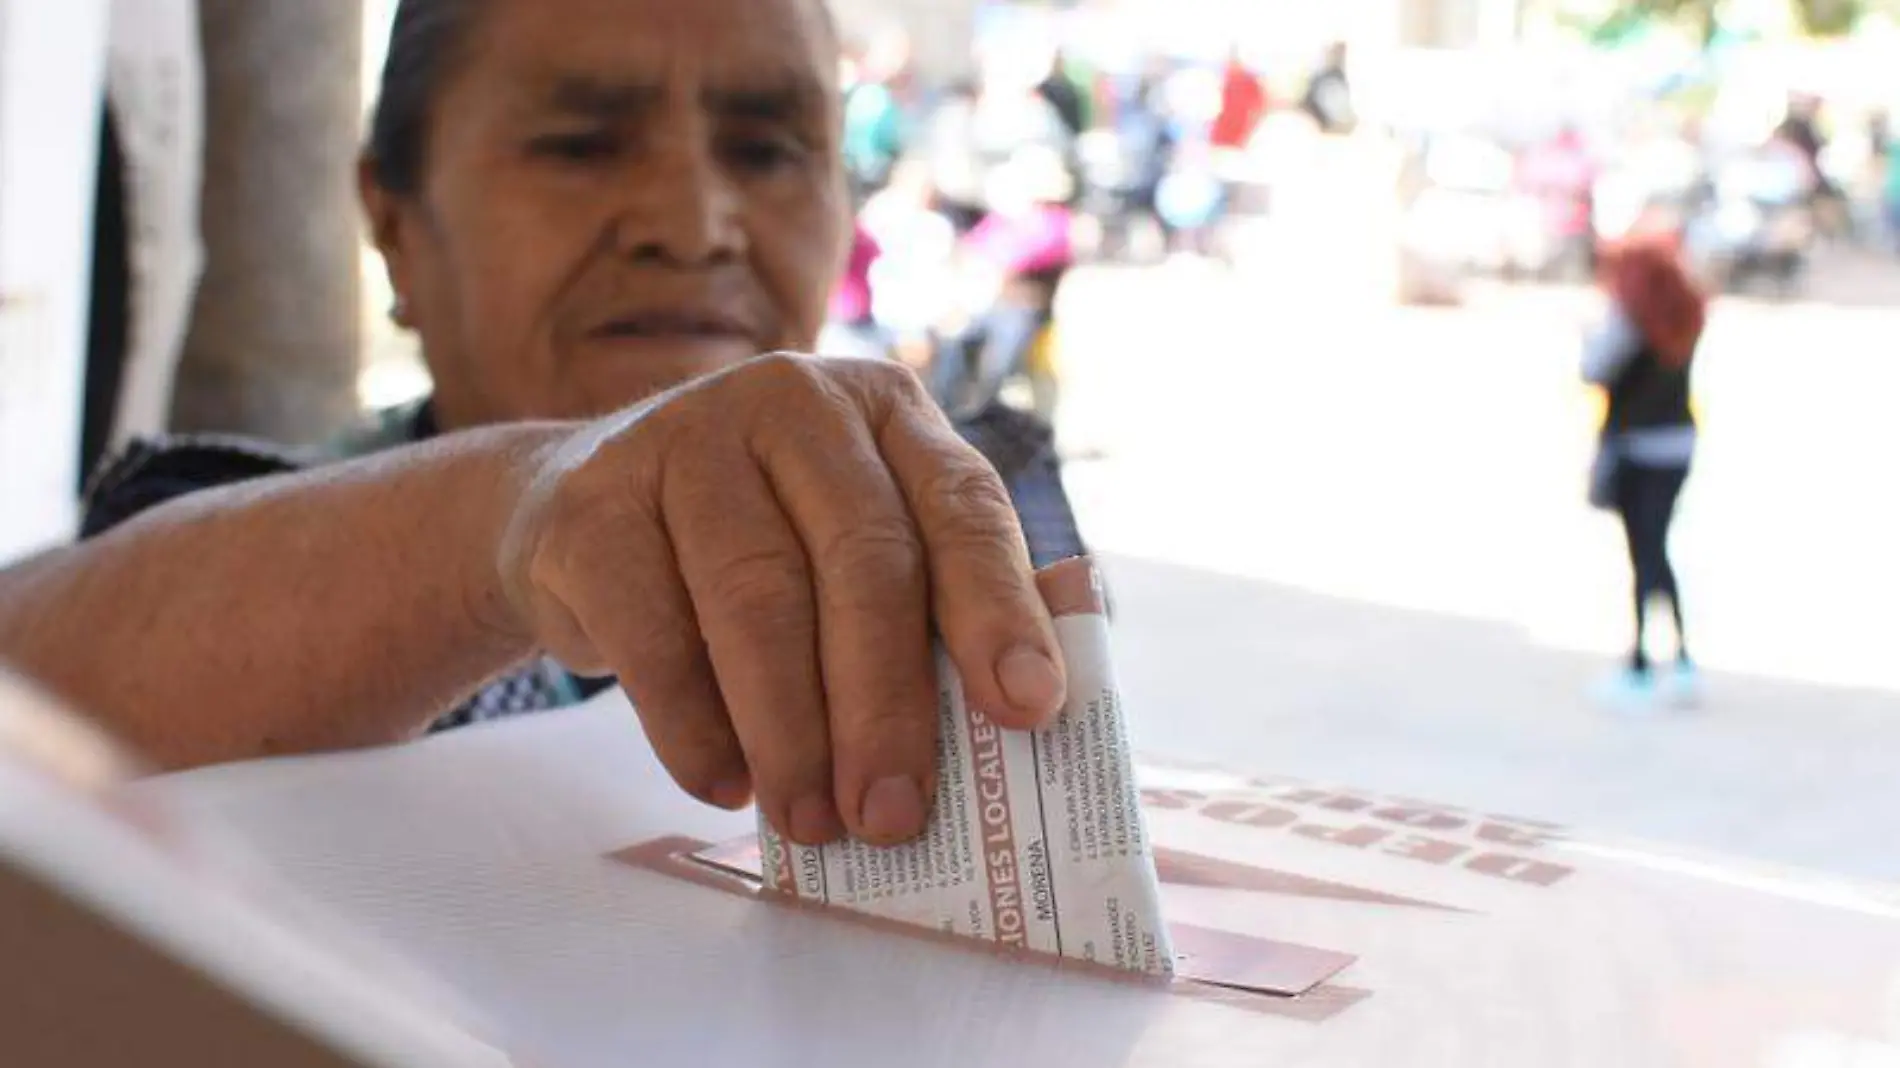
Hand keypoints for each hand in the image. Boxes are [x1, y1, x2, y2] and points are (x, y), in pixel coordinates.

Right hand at [496, 354, 1066, 846]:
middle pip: (862, 560)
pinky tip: (723, 783)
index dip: (999, 610)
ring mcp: (685, 441)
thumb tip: (1056, 665)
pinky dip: (694, 725)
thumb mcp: (859, 540)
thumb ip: (950, 591)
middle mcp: (792, 402)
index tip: (1029, 708)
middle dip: (886, 704)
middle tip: (894, 814)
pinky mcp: (594, 505)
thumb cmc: (757, 543)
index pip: (962, 507)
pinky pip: (654, 632)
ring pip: (757, 599)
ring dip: (790, 731)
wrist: (571, 512)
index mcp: (885, 411)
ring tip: (811, 820)